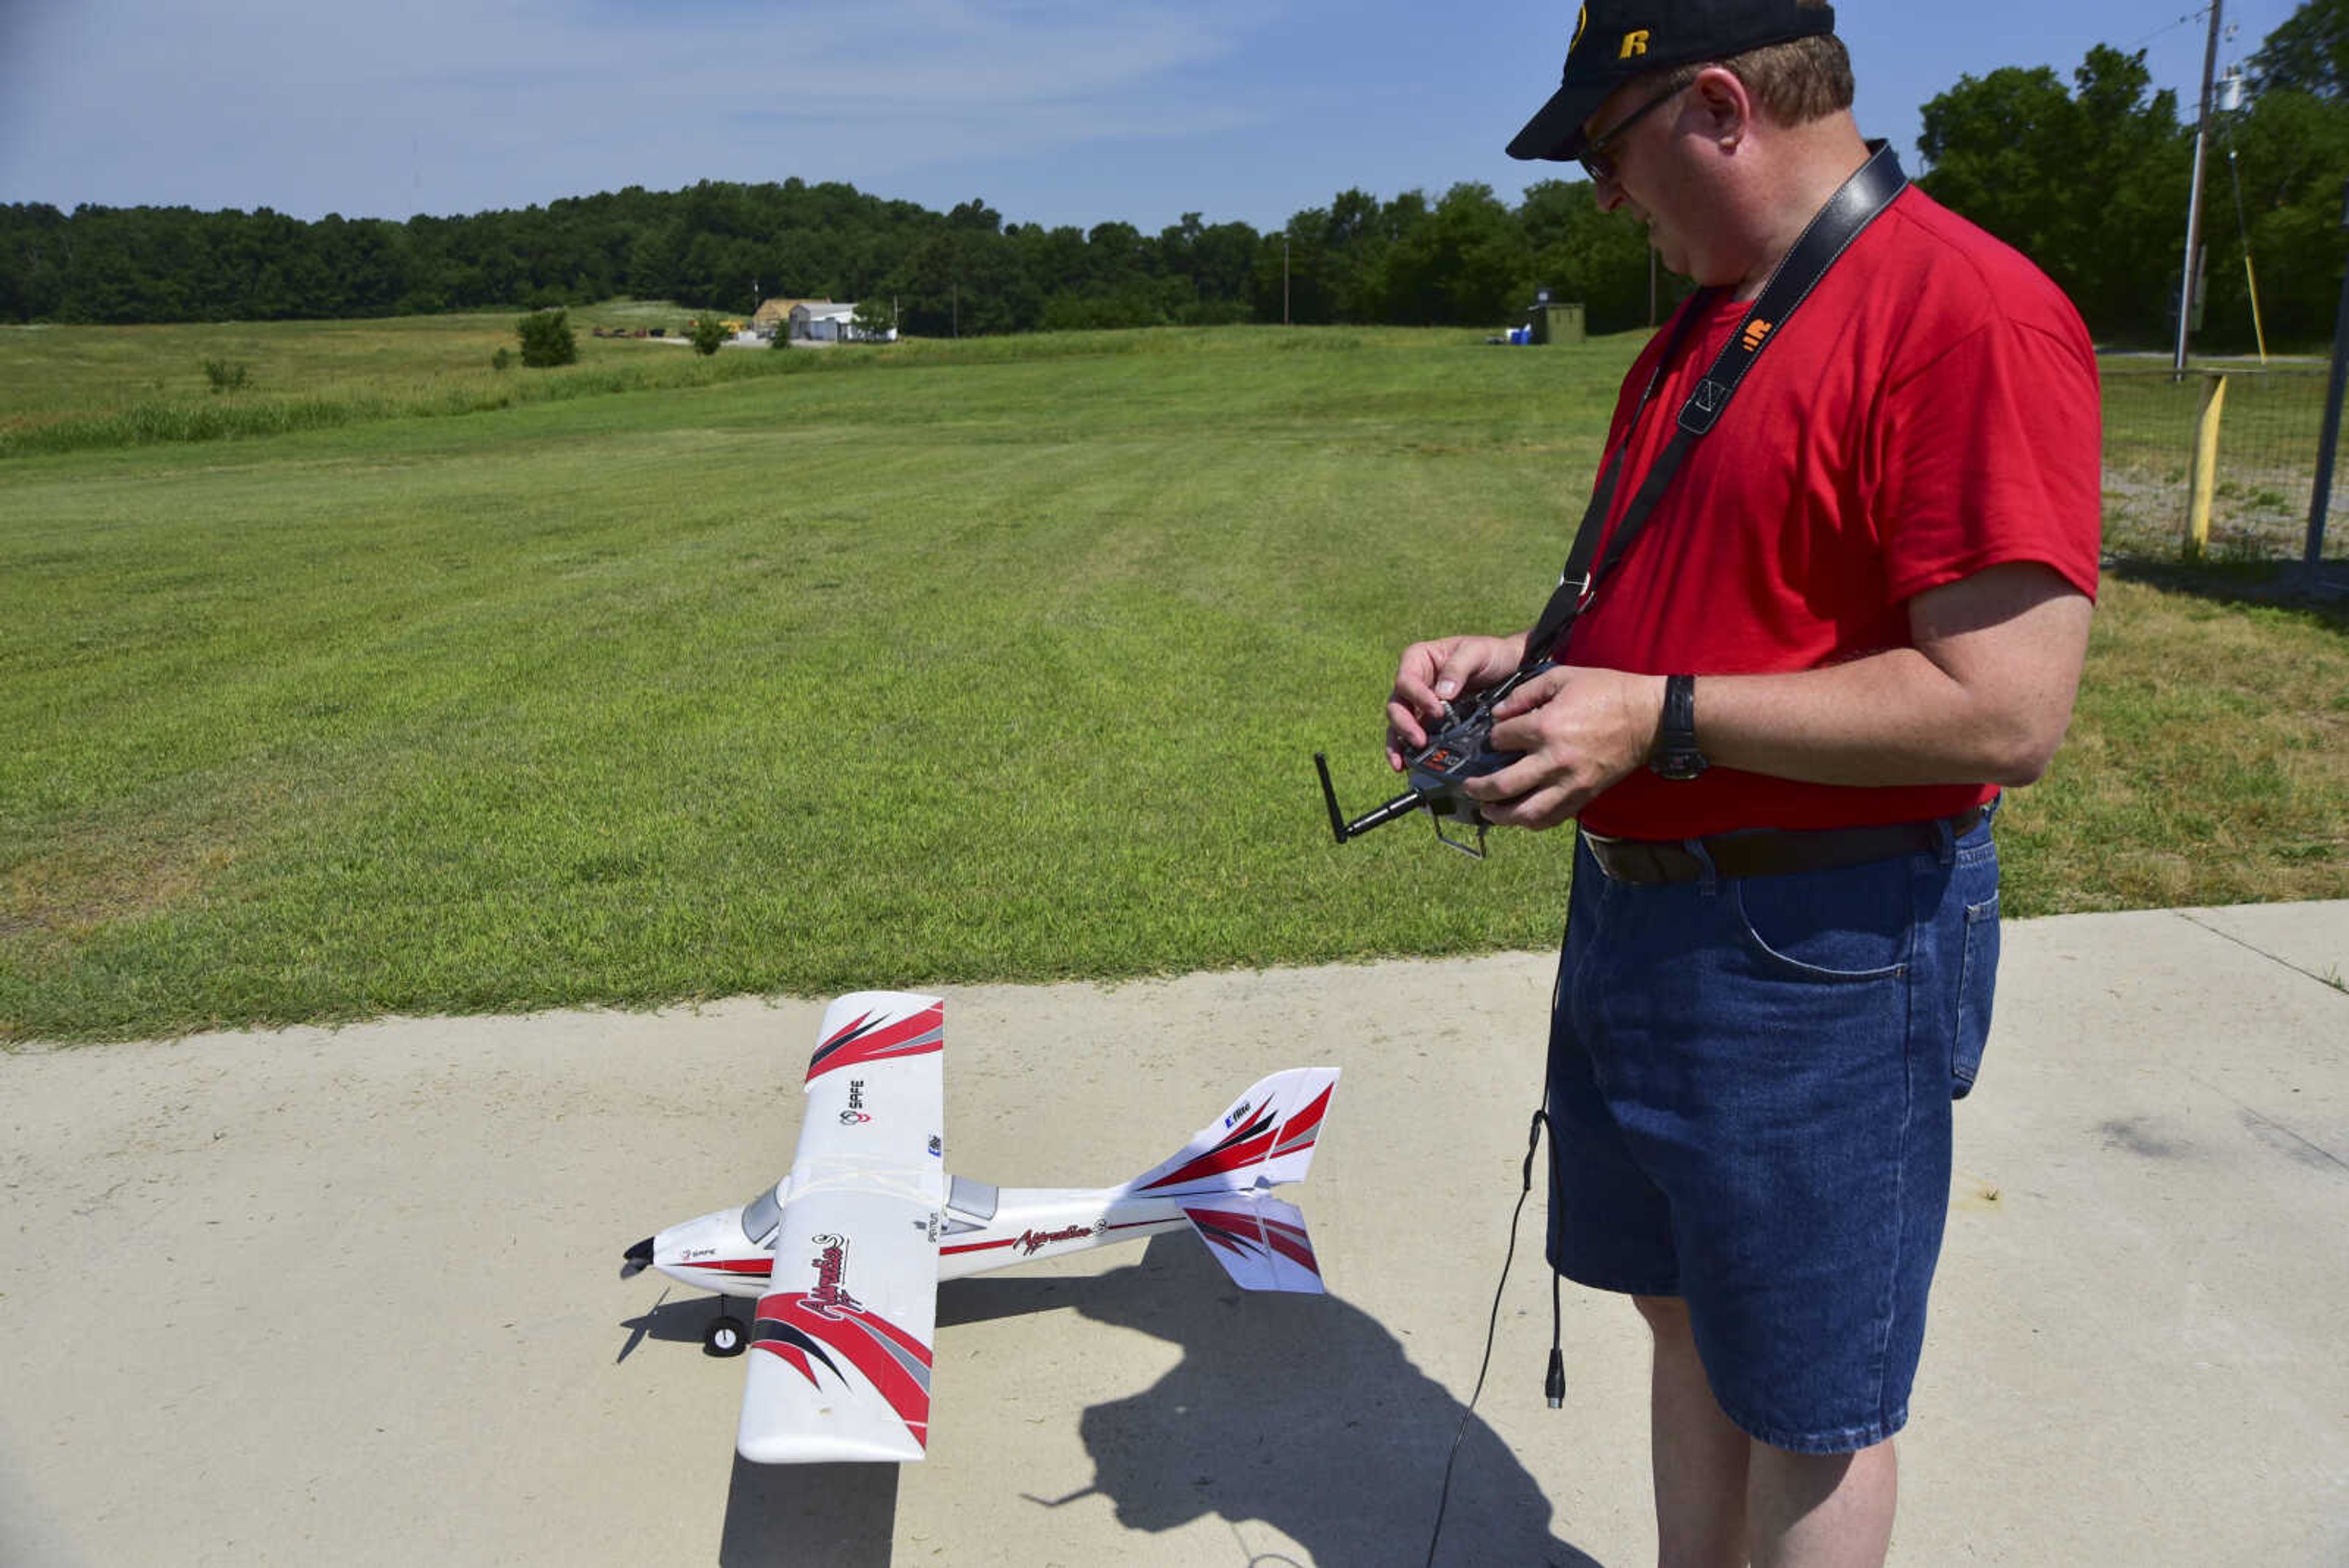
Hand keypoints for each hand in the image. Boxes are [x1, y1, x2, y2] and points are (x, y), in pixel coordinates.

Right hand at [1386, 632, 1529, 768]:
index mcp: (1419, 659)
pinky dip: (1405, 751)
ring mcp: (1420, 704)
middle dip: (1404, 725)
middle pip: (1397, 704)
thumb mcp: (1477, 652)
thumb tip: (1441, 694)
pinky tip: (1404, 766)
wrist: (1511, 670)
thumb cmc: (1492, 654)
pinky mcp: (1429, 722)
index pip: (1406, 680)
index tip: (1437, 711)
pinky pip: (1410, 736)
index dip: (1417, 697)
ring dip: (1398, 743)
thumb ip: (1458, 668)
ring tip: (1401, 762)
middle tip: (1420, 741)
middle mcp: (1414, 682)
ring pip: (1398, 724)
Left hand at [1458, 666, 1668, 830]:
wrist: (1649, 717)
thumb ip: (1524, 693)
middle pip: (1502, 785)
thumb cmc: (1607, 692)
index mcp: (1546, 727)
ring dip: (1501, 815)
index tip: (1493, 737)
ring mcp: (1570, 783)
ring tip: (1488, 810)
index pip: (1500, 740)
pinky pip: (1552, 818)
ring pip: (1525, 813)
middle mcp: (1554, 760)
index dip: (1492, 737)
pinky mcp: (1584, 796)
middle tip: (1468, 786)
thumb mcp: (1561, 677)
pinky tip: (1521, 816)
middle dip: (1478, 788)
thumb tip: (1498, 713)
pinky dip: (1532, 821)